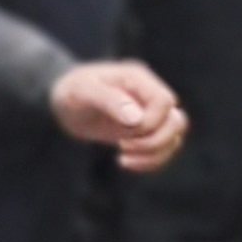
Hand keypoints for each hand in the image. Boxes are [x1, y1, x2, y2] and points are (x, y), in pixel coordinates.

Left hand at [48, 59, 188, 170]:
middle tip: (123, 146)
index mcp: (137, 78)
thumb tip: (138, 119)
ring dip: (155, 154)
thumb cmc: (70, 92)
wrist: (65, 103)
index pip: (164, 102)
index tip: (123, 133)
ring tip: (123, 158)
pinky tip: (125, 162)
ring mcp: (151, 113)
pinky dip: (151, 161)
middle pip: (176, 121)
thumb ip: (109, 100)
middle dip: (154, 141)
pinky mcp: (148, 130)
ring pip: (175, 137)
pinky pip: (165, 148)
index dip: (151, 122)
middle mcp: (149, 94)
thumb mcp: (82, 92)